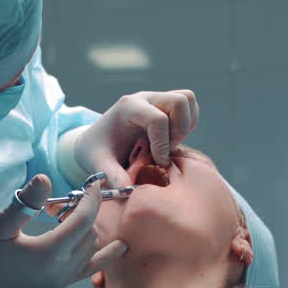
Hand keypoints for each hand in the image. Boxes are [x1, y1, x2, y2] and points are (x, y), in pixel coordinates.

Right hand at [0, 174, 126, 287]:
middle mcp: (62, 269)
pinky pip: (90, 269)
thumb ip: (25, 202)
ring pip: (91, 249)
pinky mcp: (56, 286)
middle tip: (69, 197)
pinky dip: (104, 255)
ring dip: (88, 229)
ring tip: (73, 214)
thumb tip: (45, 176)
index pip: (83, 220)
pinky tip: (120, 247)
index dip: (92, 198)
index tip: (94, 183)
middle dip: (86, 212)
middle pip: (90, 233)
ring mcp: (61, 281)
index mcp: (50, 253)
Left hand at [76, 90, 198, 187]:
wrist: (97, 141)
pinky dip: (187, 124)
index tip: (157, 162)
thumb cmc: (98, 151)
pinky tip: (172, 140)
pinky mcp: (165, 105)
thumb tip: (126, 188)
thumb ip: (111, 175)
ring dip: (185, 126)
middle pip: (179, 102)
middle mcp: (145, 99)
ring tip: (170, 145)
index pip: (158, 119)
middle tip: (167, 151)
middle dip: (179, 131)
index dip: (163, 144)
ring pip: (187, 100)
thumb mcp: (98, 163)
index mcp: (128, 108)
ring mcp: (156, 100)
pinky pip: (189, 106)